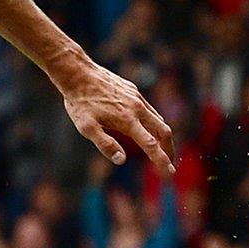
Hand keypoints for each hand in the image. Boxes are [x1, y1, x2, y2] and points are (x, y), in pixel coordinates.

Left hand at [60, 61, 174, 172]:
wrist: (78, 73)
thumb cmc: (80, 103)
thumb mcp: (87, 128)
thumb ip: (105, 145)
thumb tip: (122, 160)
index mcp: (127, 120)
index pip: (150, 145)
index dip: (162, 161)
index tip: (169, 174)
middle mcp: (137, 108)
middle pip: (163, 132)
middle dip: (169, 150)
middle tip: (170, 164)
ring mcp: (137, 98)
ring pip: (158, 119)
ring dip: (163, 137)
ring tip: (161, 150)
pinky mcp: (133, 91)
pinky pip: (150, 109)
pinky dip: (155, 123)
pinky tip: (149, 129)